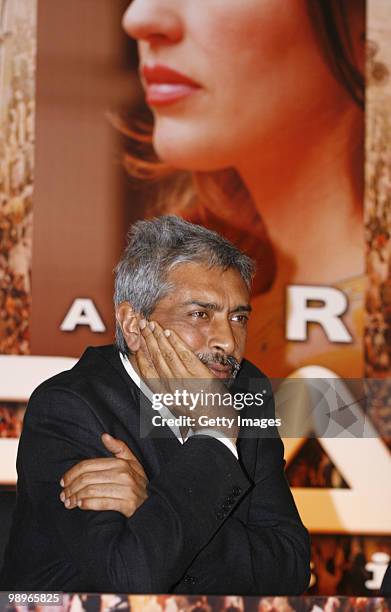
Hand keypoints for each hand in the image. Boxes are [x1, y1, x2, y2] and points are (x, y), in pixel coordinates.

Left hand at [60, 433, 147, 517]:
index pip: (89, 465)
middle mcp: (124, 474)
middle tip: (63, 495)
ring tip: (68, 502)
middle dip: (71, 487)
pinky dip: (87, 504)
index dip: (72, 473)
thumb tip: (104, 436)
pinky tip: (80, 505)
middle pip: (88, 478)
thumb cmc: (138, 483)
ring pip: (92, 490)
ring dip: (76, 497)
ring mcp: (126, 489)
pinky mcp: (127, 504)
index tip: (63, 481)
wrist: (153, 504)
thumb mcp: (132, 462)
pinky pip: (102, 503)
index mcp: (122, 462)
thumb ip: (119, 448)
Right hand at [136, 320, 238, 443]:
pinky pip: (185, 355)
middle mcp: (171, 389)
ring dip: (158, 337)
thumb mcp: (178, 408)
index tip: (135, 342)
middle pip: (155, 359)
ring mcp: (185, 382)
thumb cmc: (199, 421)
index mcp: (164, 397)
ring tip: (151, 325)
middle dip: (146, 340)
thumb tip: (160, 381)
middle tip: (141, 325)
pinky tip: (169, 332)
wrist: (217, 432)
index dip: (139, 355)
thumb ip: (169, 394)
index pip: (146, 372)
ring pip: (167, 355)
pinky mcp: (201, 377)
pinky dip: (175, 342)